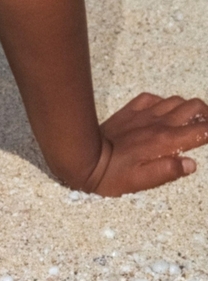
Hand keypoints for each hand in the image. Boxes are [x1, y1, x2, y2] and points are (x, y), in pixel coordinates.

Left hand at [87, 93, 207, 195]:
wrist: (85, 157)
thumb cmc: (114, 175)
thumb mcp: (144, 182)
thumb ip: (169, 171)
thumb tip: (191, 163)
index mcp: (165, 141)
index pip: (201, 130)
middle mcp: (158, 123)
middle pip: (193, 107)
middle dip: (207, 114)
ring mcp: (144, 114)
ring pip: (176, 100)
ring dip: (188, 107)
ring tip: (192, 119)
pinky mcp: (130, 110)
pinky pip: (152, 98)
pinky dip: (163, 102)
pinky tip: (163, 112)